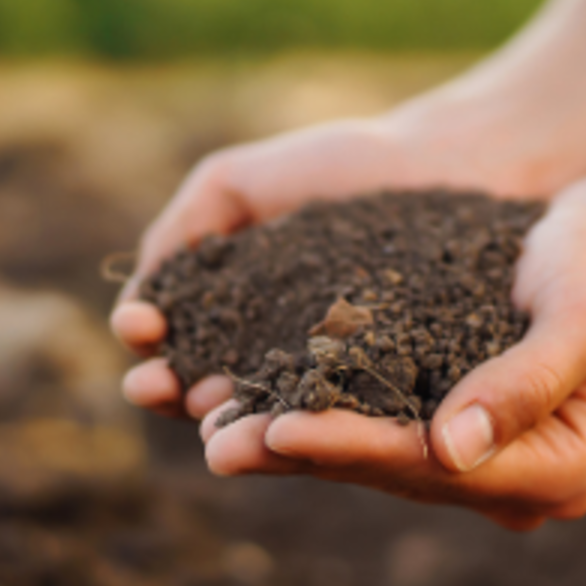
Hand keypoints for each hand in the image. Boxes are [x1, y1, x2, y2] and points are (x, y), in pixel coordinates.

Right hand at [111, 115, 494, 419]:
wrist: (448, 163)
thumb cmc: (343, 167)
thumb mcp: (237, 183)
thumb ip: (183, 230)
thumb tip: (137, 305)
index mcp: (236, 314)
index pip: (176, 343)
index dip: (150, 344)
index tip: (139, 330)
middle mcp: (277, 357)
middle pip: (208, 387)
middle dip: (172, 390)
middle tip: (154, 386)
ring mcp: (332, 381)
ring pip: (267, 412)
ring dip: (227, 418)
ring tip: (204, 412)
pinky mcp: (389, 395)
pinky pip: (342, 414)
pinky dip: (306, 422)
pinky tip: (280, 417)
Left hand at [198, 168, 585, 530]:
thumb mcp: (583, 313)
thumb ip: (526, 381)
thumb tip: (451, 450)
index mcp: (559, 473)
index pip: (434, 467)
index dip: (352, 448)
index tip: (279, 428)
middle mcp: (514, 484)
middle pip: (391, 473)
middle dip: (300, 454)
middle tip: (215, 444)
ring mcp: (478, 463)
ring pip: (369, 459)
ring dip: (289, 444)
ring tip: (210, 428)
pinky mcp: (444, 429)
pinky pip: (367, 428)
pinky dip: (309, 413)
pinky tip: (243, 400)